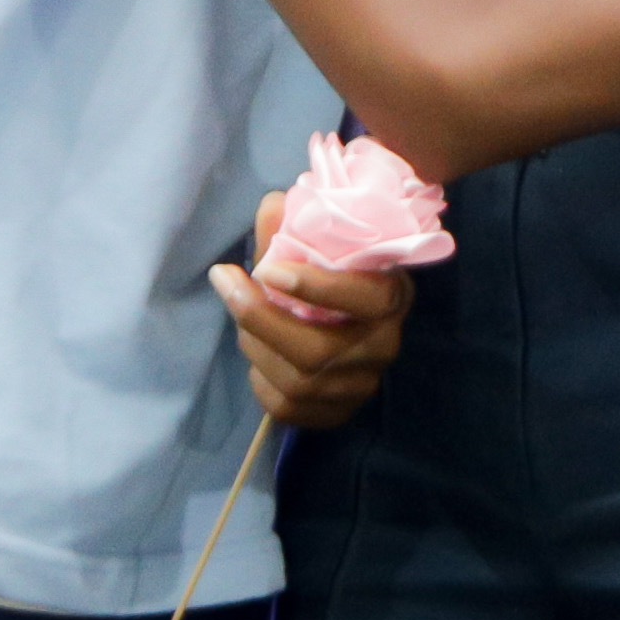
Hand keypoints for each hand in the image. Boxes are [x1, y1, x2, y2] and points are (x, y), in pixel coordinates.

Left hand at [216, 193, 408, 431]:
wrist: (354, 333)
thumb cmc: (334, 280)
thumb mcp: (323, 253)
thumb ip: (295, 232)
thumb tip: (272, 205)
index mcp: (392, 298)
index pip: (369, 298)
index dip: (318, 287)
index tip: (269, 270)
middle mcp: (383, 347)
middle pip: (318, 350)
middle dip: (261, 318)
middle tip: (227, 284)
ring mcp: (361, 386)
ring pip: (297, 380)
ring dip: (255, 343)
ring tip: (241, 313)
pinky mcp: (337, 414)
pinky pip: (285, 405)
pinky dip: (260, 377)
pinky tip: (257, 353)